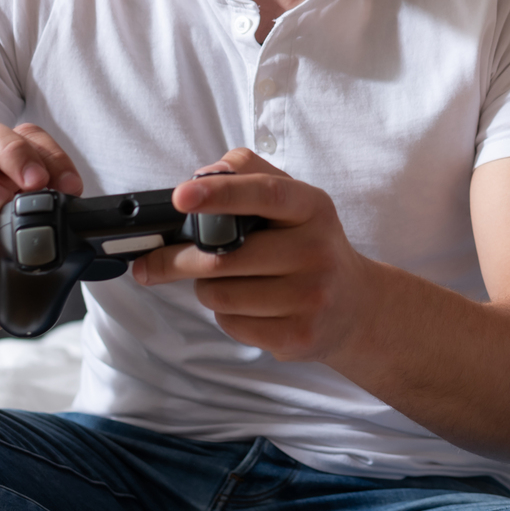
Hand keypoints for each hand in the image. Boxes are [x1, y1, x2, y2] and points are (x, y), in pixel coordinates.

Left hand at [133, 148, 378, 361]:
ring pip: (220, 294)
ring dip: (207, 288)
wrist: (355, 305)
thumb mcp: (293, 201)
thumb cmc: (308, 245)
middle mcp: (317, 251)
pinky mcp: (298, 336)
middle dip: (180, 259)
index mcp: (313, 207)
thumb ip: (249, 174)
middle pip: (225, 256)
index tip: (181, 196)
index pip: (266, 193)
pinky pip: (232, 324)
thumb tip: (202, 176)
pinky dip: (225, 314)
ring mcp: (311, 297)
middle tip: (154, 260)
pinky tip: (246, 306)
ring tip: (227, 281)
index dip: (221, 193)